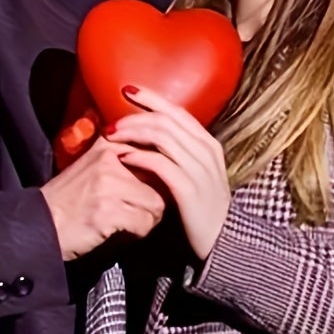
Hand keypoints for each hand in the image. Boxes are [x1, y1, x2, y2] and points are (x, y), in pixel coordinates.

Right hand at [40, 135, 167, 259]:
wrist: (39, 223)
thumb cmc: (68, 199)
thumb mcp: (92, 167)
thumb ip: (122, 160)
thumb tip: (161, 166)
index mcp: (106, 144)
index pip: (152, 149)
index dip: (159, 171)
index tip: (153, 184)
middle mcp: (108, 160)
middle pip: (159, 179)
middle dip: (155, 198)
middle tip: (143, 209)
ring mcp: (108, 185)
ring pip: (156, 203)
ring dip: (148, 217)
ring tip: (133, 221)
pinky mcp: (108, 211)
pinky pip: (144, 223)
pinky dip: (139, 232)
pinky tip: (125, 232)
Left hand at [104, 87, 231, 260]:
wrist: (223, 243)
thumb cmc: (202, 207)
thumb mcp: (196, 173)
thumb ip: (180, 152)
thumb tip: (151, 133)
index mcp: (208, 144)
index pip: (177, 111)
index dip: (151, 98)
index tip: (127, 90)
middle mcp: (206, 151)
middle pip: (166, 120)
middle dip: (135, 117)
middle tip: (111, 122)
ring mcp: (199, 169)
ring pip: (162, 136)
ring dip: (133, 133)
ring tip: (111, 137)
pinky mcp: (189, 189)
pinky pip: (160, 164)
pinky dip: (139, 156)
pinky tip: (122, 158)